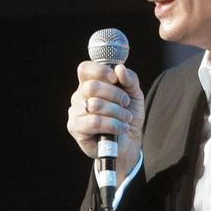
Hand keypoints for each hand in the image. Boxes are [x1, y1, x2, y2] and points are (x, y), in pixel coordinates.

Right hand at [67, 61, 144, 178]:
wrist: (129, 141)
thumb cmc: (128, 115)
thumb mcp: (135, 95)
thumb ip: (130, 80)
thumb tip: (119, 68)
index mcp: (90, 84)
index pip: (85, 69)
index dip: (100, 70)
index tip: (115, 78)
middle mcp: (79, 96)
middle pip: (91, 86)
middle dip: (115, 94)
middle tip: (126, 103)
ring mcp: (75, 112)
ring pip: (95, 105)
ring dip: (117, 112)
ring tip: (127, 119)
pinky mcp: (76, 128)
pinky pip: (94, 122)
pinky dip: (113, 124)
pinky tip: (122, 128)